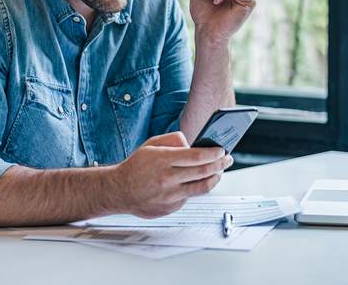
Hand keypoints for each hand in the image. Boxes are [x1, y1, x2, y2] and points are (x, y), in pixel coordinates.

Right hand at [112, 131, 232, 217]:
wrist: (120, 191)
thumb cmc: (137, 166)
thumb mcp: (151, 145)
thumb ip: (174, 140)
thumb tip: (193, 144)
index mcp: (163, 159)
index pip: (197, 156)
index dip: (214, 153)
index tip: (222, 150)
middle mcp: (167, 179)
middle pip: (204, 172)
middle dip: (220, 164)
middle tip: (227, 159)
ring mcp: (169, 196)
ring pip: (202, 188)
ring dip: (215, 178)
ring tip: (219, 172)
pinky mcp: (170, 208)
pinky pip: (190, 197)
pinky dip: (196, 188)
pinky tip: (198, 182)